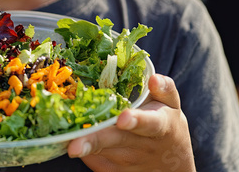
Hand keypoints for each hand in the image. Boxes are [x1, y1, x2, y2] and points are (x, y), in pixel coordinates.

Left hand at [68, 74, 195, 171]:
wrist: (171, 163)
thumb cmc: (167, 125)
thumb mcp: (171, 105)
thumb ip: (164, 88)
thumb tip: (153, 77)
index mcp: (159, 125)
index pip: (149, 123)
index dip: (135, 120)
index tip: (122, 119)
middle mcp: (143, 146)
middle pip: (115, 141)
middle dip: (94, 142)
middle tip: (73, 146)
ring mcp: (127, 162)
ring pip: (100, 152)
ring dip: (82, 143)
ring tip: (67, 136)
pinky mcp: (113, 171)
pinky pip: (93, 160)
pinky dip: (83, 149)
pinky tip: (76, 137)